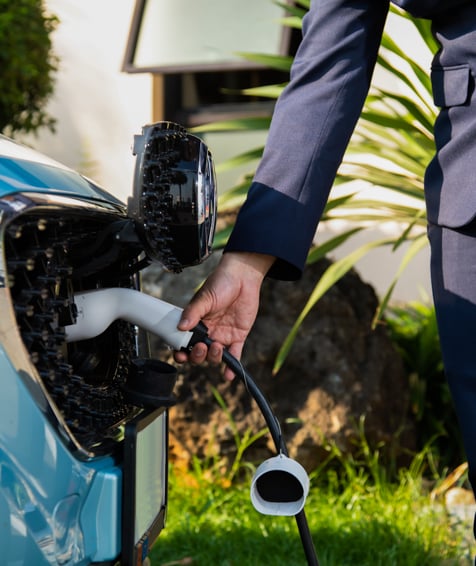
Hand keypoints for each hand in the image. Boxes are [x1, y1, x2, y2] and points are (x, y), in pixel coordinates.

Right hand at [174, 251, 274, 379]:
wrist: (243, 277)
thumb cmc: (221, 283)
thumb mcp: (204, 297)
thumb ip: (193, 313)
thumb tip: (181, 327)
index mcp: (196, 323)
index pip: (184, 343)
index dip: (181, 352)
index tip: (181, 355)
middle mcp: (208, 332)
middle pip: (199, 354)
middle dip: (197, 356)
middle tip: (200, 347)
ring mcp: (223, 335)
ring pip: (215, 357)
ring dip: (213, 358)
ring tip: (217, 346)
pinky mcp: (238, 336)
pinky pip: (234, 355)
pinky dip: (232, 367)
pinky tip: (229, 375)